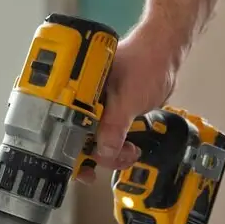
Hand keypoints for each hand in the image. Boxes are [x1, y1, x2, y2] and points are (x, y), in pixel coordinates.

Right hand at [78, 21, 184, 183]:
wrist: (164, 54)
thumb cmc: (143, 64)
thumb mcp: (127, 99)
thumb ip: (114, 127)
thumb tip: (103, 152)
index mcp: (73, 90)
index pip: (60, 126)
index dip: (67, 151)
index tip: (81, 170)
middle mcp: (79, 100)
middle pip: (75, 138)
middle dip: (94, 156)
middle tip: (113, 162)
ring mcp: (94, 108)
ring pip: (93, 141)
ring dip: (110, 154)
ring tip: (129, 153)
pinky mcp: (110, 114)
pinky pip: (107, 137)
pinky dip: (117, 148)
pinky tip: (129, 149)